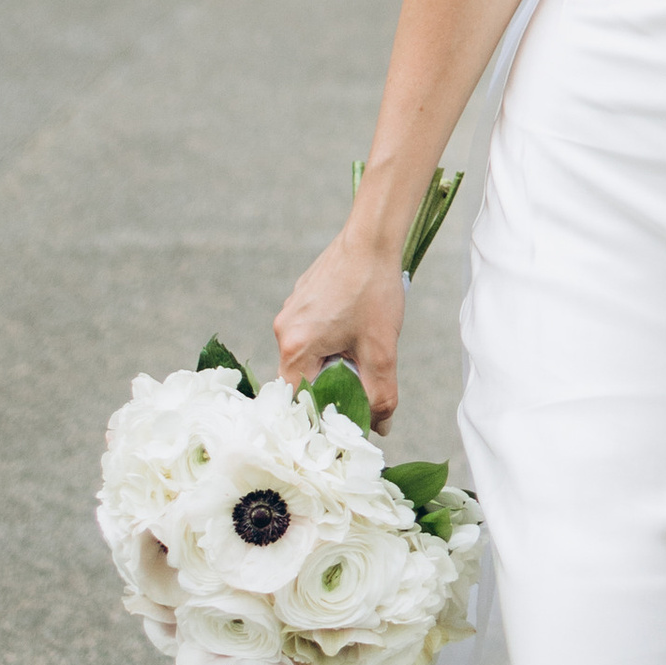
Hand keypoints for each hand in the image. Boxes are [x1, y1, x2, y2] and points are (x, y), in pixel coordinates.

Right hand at [274, 235, 409, 431]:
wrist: (372, 237)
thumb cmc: (374, 290)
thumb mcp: (382, 351)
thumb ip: (380, 396)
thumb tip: (379, 427)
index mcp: (295, 346)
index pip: (298, 400)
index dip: (322, 414)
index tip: (345, 417)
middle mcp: (284, 329)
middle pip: (302, 378)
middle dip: (331, 385)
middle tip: (360, 381)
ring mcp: (290, 310)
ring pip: (308, 354)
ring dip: (332, 361)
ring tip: (360, 347)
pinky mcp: (301, 297)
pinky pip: (311, 331)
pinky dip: (331, 338)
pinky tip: (355, 325)